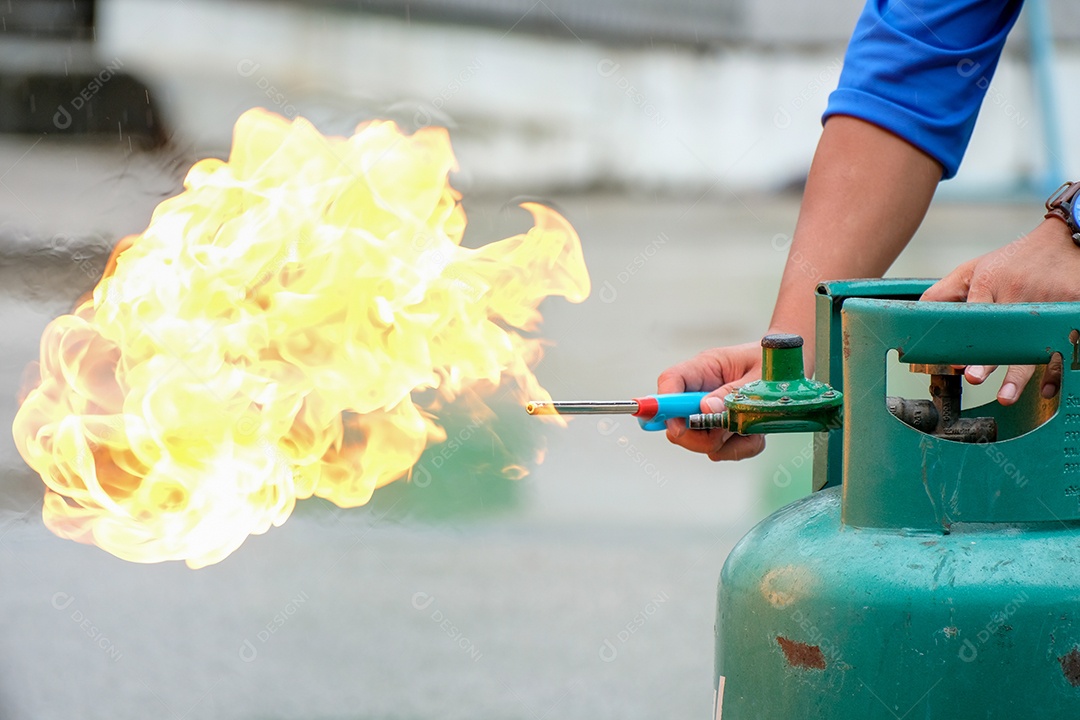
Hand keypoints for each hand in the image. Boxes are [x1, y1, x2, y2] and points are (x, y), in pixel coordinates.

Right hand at [657, 342, 766, 460]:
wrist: (791, 371)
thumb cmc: (773, 363)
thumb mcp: (759, 373)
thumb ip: (732, 392)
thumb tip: (706, 409)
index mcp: (704, 369)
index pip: (671, 382)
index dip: (664, 404)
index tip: (676, 425)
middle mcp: (701, 393)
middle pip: (677, 424)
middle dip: (700, 435)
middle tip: (727, 427)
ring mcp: (710, 414)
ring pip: (700, 442)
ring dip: (728, 441)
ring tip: (751, 424)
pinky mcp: (725, 431)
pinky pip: (725, 451)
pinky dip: (743, 447)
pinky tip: (757, 431)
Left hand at [922, 218, 1079, 403]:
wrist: (1062, 240)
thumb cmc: (1012, 260)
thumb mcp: (974, 269)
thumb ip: (945, 292)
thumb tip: (919, 315)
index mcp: (991, 282)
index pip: (975, 313)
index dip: (967, 338)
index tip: (959, 362)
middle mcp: (1019, 292)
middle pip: (1004, 332)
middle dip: (990, 359)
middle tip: (974, 378)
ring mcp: (1048, 301)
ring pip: (1034, 343)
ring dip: (1023, 373)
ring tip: (1007, 395)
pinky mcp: (1072, 307)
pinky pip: (1063, 342)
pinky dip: (1055, 367)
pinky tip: (1045, 386)